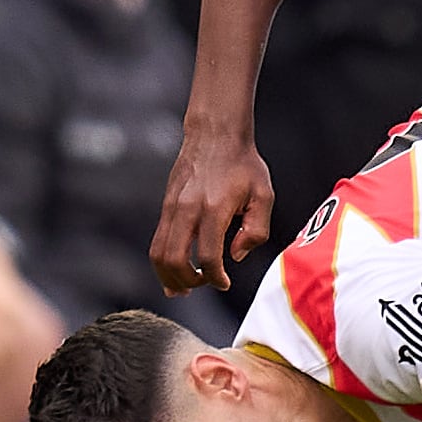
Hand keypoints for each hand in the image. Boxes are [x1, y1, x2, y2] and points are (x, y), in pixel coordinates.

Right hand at [151, 130, 274, 294]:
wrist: (215, 133)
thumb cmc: (243, 164)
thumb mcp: (264, 195)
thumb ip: (256, 230)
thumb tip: (235, 256)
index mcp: (214, 208)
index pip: (207, 256)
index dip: (216, 278)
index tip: (224, 283)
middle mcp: (187, 209)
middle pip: (174, 260)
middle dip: (187, 282)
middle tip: (203, 286)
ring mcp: (172, 207)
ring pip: (158, 253)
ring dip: (168, 276)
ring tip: (183, 288)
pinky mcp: (166, 205)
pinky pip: (157, 240)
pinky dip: (163, 261)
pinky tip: (174, 271)